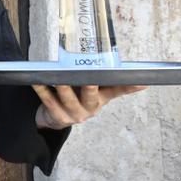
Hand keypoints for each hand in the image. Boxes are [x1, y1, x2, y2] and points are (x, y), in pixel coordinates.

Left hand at [31, 84, 145, 129]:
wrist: (55, 119)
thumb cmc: (76, 98)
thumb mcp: (93, 91)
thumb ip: (104, 80)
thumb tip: (118, 61)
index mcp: (101, 99)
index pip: (118, 90)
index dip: (130, 87)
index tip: (143, 81)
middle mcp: (90, 108)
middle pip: (91, 95)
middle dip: (90, 86)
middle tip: (90, 78)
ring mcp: (74, 114)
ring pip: (67, 97)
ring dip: (63, 86)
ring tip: (59, 75)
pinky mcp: (58, 117)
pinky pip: (49, 101)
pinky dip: (43, 90)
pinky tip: (38, 81)